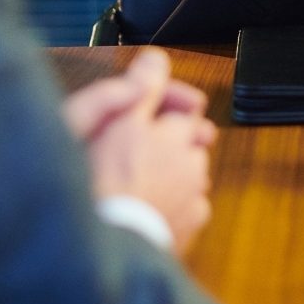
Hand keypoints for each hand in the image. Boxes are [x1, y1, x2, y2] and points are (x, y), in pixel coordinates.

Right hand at [75, 48, 216, 254]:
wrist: (109, 245)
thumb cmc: (108, 182)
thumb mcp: (118, 122)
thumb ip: (142, 88)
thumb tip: (156, 58)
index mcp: (179, 132)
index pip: (188, 105)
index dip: (167, 102)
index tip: (146, 105)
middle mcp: (194, 161)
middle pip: (190, 139)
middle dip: (172, 138)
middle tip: (135, 145)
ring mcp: (194, 196)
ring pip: (190, 172)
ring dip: (174, 171)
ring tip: (139, 179)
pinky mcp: (189, 227)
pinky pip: (188, 206)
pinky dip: (176, 203)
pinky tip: (151, 204)